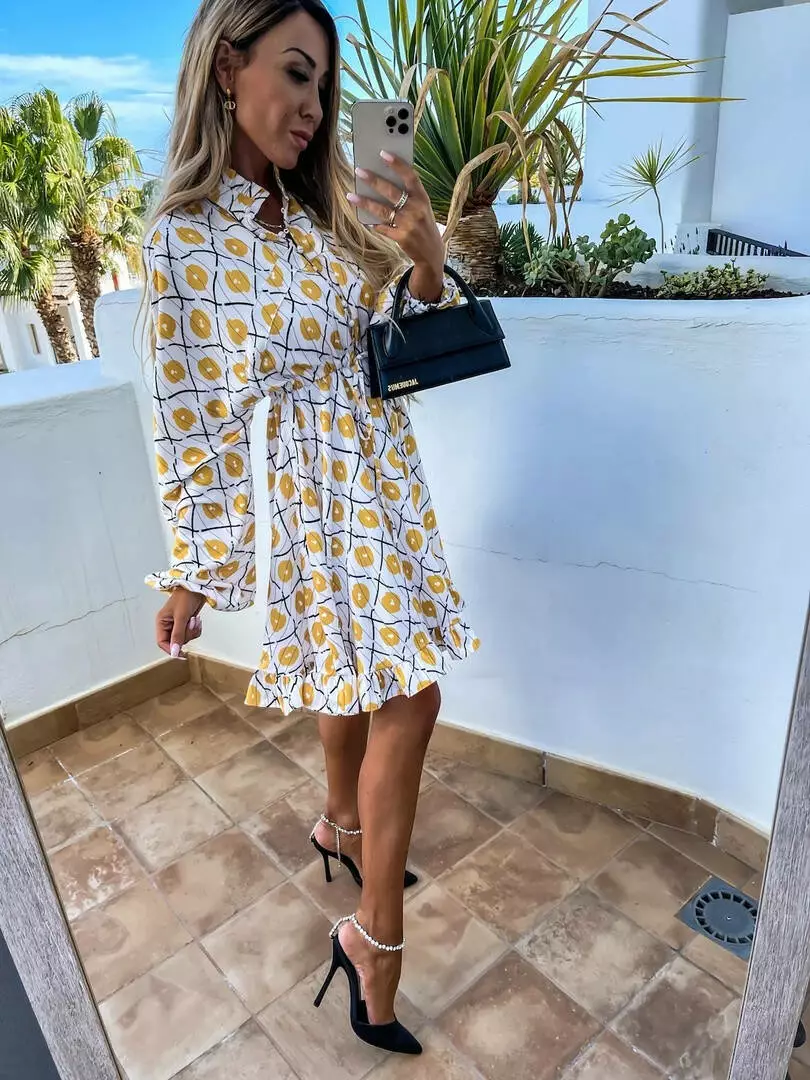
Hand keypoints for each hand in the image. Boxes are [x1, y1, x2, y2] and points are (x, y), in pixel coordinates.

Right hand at [156, 588, 204, 658]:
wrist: (198, 588)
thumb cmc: (186, 597)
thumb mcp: (181, 617)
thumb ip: (178, 635)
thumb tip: (174, 652)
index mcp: (161, 622)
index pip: (162, 642)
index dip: (171, 649)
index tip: (181, 654)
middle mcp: (168, 625)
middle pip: (175, 641)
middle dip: (186, 635)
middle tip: (191, 624)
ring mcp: (178, 625)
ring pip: (185, 638)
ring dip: (192, 631)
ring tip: (195, 619)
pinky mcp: (187, 624)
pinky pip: (191, 634)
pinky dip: (196, 629)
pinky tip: (197, 620)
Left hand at [348, 152, 443, 284]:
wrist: (431, 252)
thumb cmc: (423, 225)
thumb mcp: (423, 208)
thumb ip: (409, 196)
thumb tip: (383, 182)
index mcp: (423, 198)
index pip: (410, 176)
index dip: (397, 164)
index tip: (384, 154)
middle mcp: (416, 209)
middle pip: (392, 192)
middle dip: (374, 180)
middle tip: (359, 171)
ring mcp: (409, 224)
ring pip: (382, 210)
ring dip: (365, 202)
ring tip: (351, 196)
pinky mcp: (401, 238)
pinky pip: (382, 228)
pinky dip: (373, 224)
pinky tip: (365, 220)